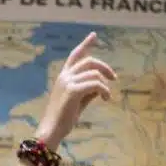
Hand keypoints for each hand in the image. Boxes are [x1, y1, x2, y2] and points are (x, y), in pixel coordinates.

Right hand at [36, 33, 114, 148]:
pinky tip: (106, 98)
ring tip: (106, 96)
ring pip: (94, 73)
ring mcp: (67, 82)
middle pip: (89, 61)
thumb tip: (101, 85)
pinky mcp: (72, 91)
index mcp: (63, 77)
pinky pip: (95, 84)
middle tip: (114, 78)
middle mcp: (64, 76)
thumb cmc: (62, 119)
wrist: (51, 130)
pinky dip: (104, 90)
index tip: (94, 35)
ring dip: (105, 84)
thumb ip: (88, 91)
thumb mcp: (78, 102)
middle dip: (104, 67)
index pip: (75, 55)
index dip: (85, 44)